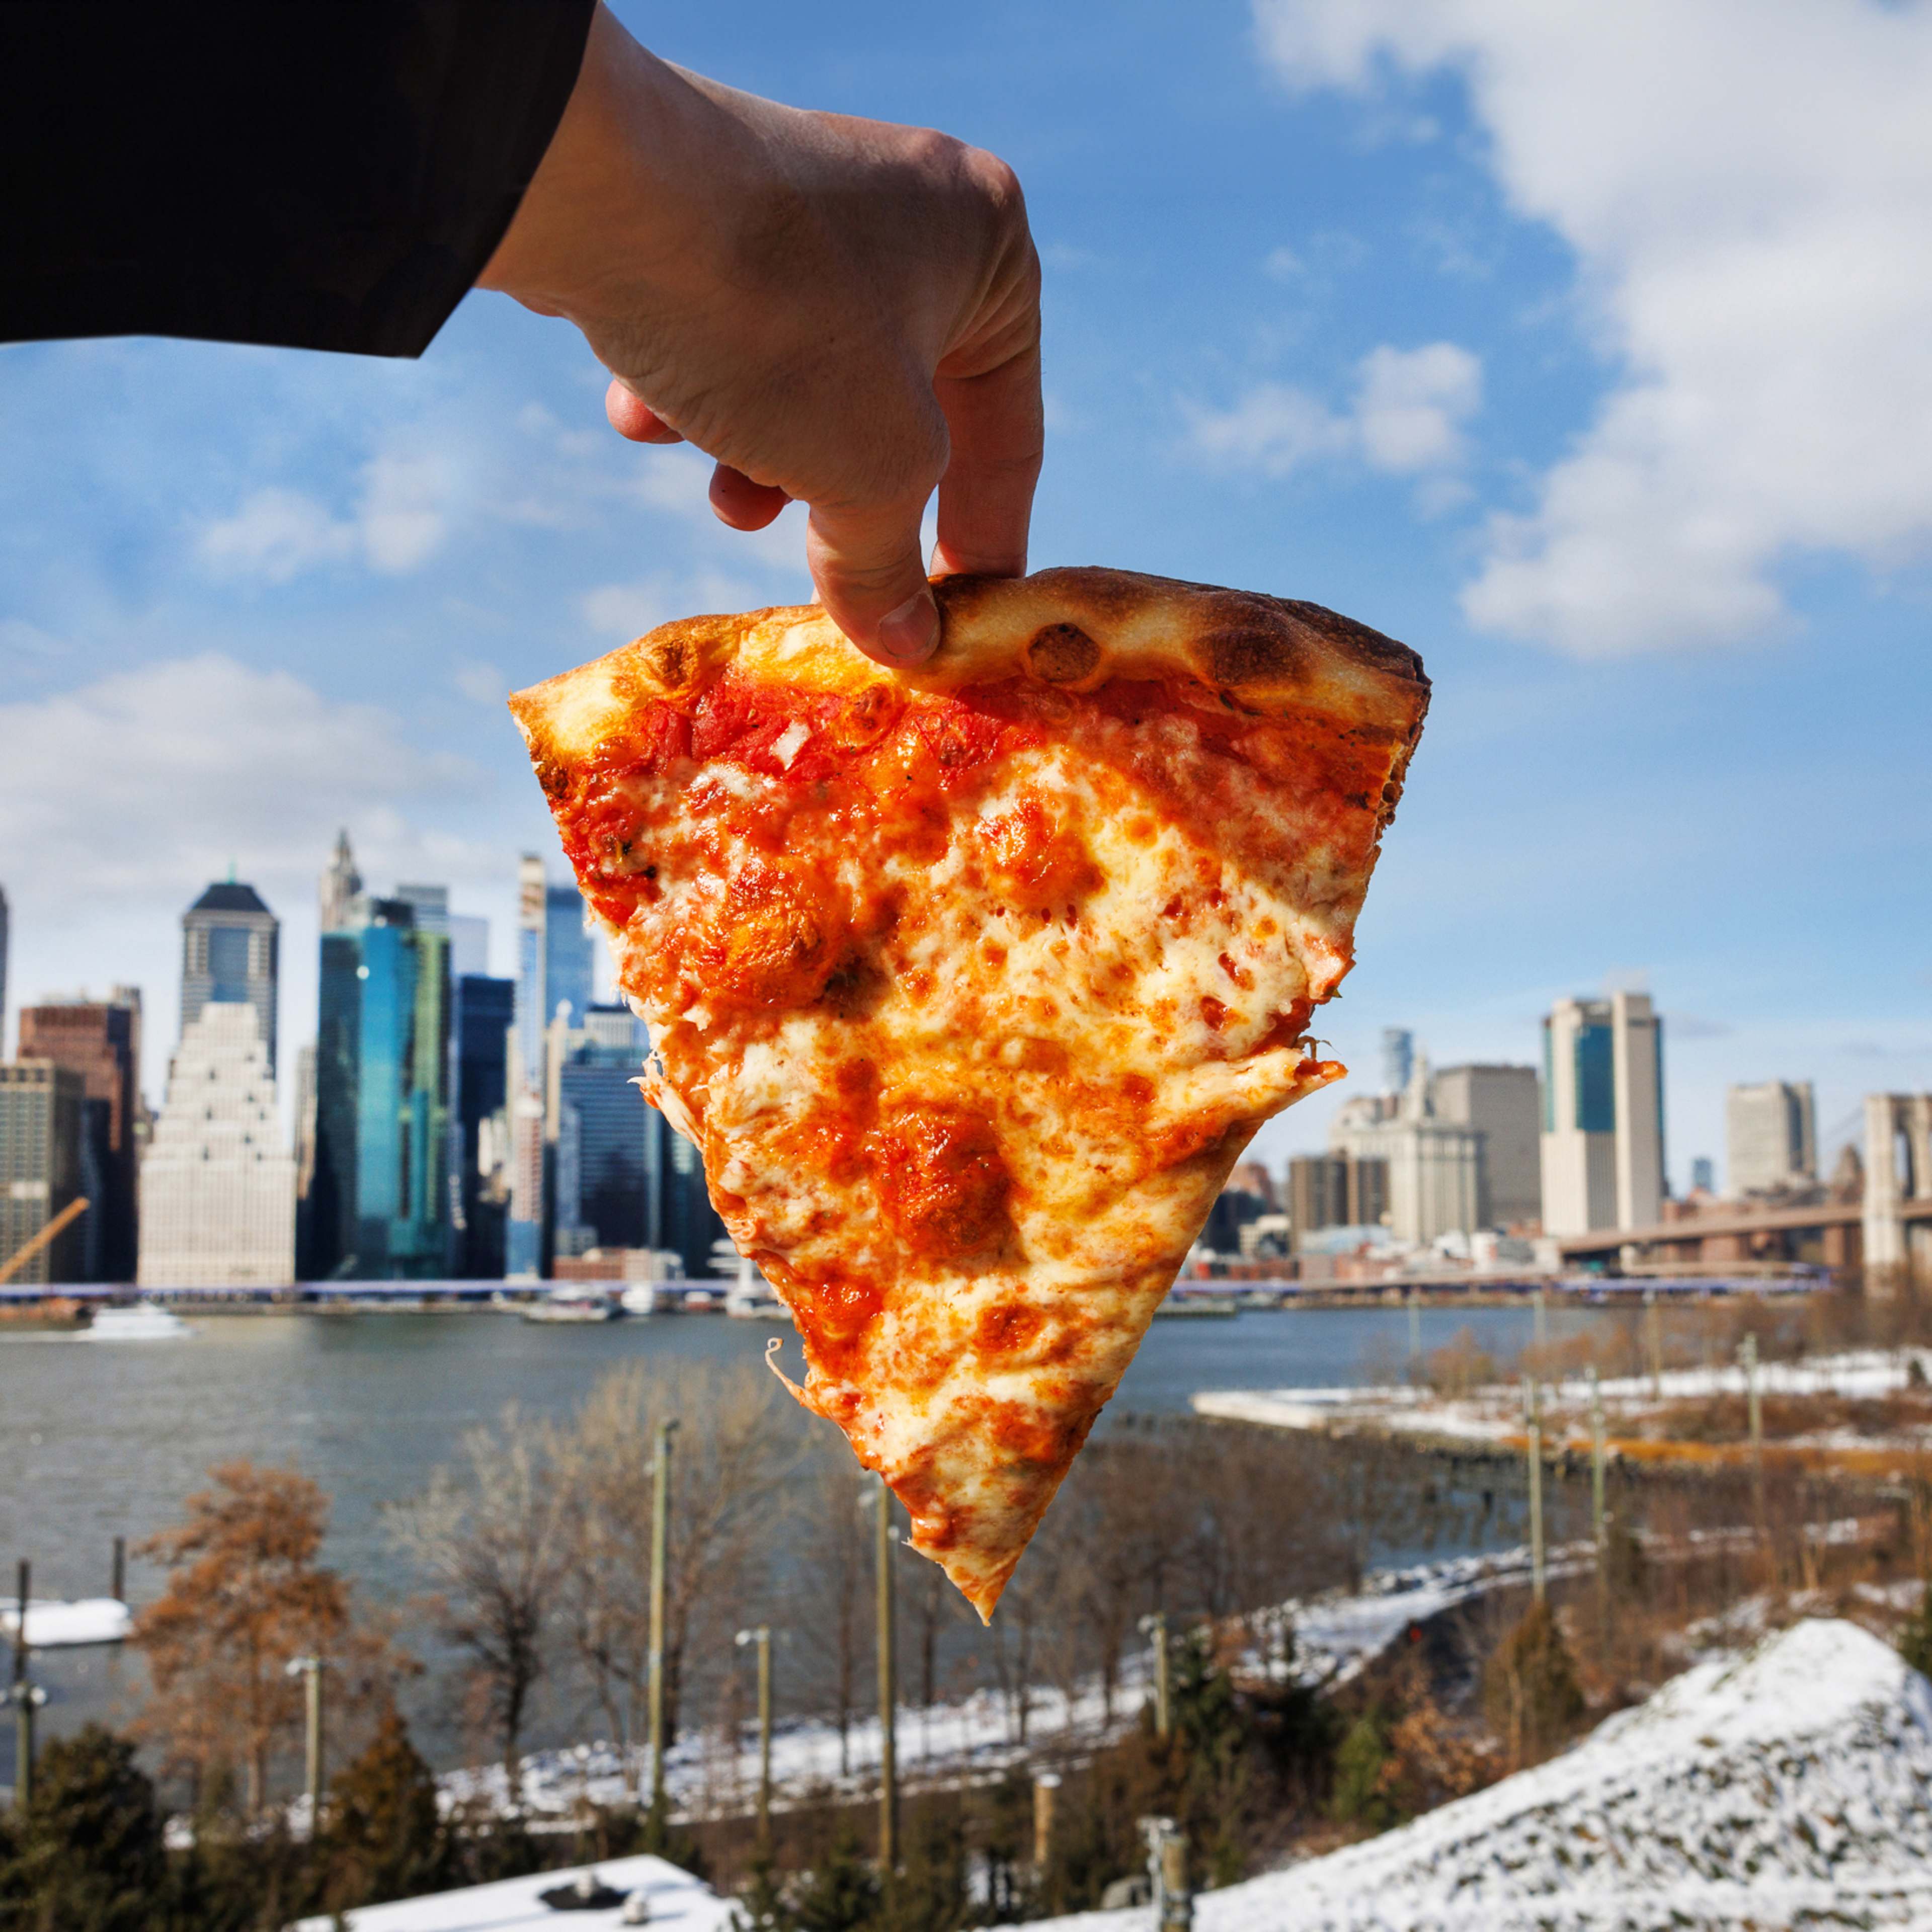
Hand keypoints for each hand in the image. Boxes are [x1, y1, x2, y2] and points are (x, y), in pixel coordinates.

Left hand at [480, 4, 1042, 667]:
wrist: (592, 193)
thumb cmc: (781, 327)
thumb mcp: (867, 473)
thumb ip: (889, 566)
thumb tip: (904, 644)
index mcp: (986, 247)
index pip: (1008, 431)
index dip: (985, 540)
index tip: (963, 622)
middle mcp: (902, 211)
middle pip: (896, 414)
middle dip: (844, 501)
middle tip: (820, 577)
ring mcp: (796, 207)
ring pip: (806, 385)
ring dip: (762, 459)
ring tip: (723, 489)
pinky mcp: (699, 216)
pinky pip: (726, 336)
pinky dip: (695, 393)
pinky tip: (646, 412)